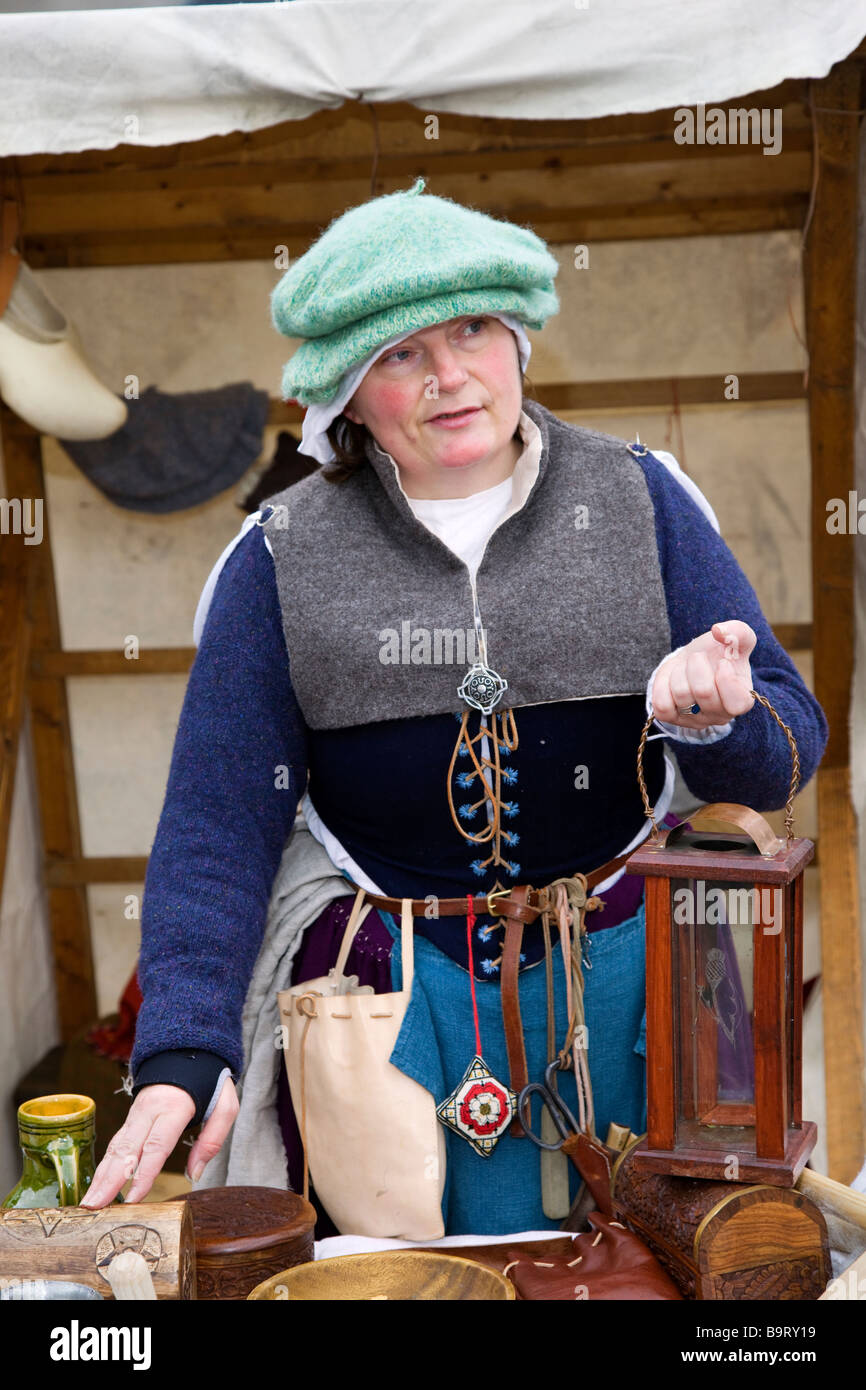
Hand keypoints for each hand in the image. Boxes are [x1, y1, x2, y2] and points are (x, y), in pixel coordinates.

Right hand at [80, 1079, 238, 1207]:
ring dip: (100, 1176)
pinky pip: (116, 1143)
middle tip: (92, 1208)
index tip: (133, 1199)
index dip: (144, 1174)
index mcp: (174, 1107)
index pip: (157, 1146)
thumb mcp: (225, 1105)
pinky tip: (95, 1185)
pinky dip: (103, 1165)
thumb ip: (212, 1139)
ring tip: (87, 1203)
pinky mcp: (131, 1118)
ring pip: (115, 1147)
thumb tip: (195, 1174)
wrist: (189, 1050)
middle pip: (127, 1149)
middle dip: (108, 1181)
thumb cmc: (209, 1080)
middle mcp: (149, 1111)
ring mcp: (137, 1113)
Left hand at [650, 620, 756, 729]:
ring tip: (687, 668)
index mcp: (741, 700)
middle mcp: (720, 716)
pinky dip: (663, 684)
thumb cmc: (720, 652)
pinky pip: (661, 705)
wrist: (695, 661)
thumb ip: (737, 631)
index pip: (736, 703)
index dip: (726, 679)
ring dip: (680, 671)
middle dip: (697, 664)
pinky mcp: (672, 718)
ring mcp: (695, 720)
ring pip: (681, 694)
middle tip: (698, 658)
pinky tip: (673, 679)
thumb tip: (718, 631)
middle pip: (703, 692)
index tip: (722, 662)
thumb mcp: (736, 637)